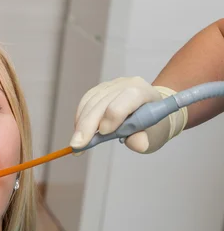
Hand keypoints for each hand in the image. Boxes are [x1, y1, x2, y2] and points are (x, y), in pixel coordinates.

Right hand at [69, 77, 186, 153]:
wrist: (150, 113)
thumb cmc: (152, 126)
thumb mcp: (153, 136)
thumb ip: (143, 139)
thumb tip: (136, 145)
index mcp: (143, 92)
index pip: (126, 98)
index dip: (113, 116)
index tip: (104, 134)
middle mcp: (125, 84)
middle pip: (102, 102)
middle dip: (88, 125)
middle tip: (77, 146)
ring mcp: (111, 85)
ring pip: (90, 103)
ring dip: (80, 124)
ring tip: (77, 143)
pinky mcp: (99, 90)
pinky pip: (85, 102)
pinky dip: (79, 118)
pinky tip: (78, 132)